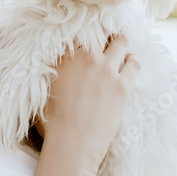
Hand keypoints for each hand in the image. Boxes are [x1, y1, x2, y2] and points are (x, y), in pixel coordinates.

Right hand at [34, 34, 139, 162]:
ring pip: (121, 42)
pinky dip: (133, 61)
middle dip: (104, 33)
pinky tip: (131, 62)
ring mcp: (106, 70)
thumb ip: (50, 71)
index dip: (85, 32)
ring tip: (121, 47)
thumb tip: (49, 63)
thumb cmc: (52, 123)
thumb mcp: (43, 91)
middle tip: (106, 38)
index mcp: (65, 57)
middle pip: (101, 31)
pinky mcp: (122, 85)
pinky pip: (134, 63)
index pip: (79, 32)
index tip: (88, 35)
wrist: (71, 145)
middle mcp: (87, 58)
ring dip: (121, 43)